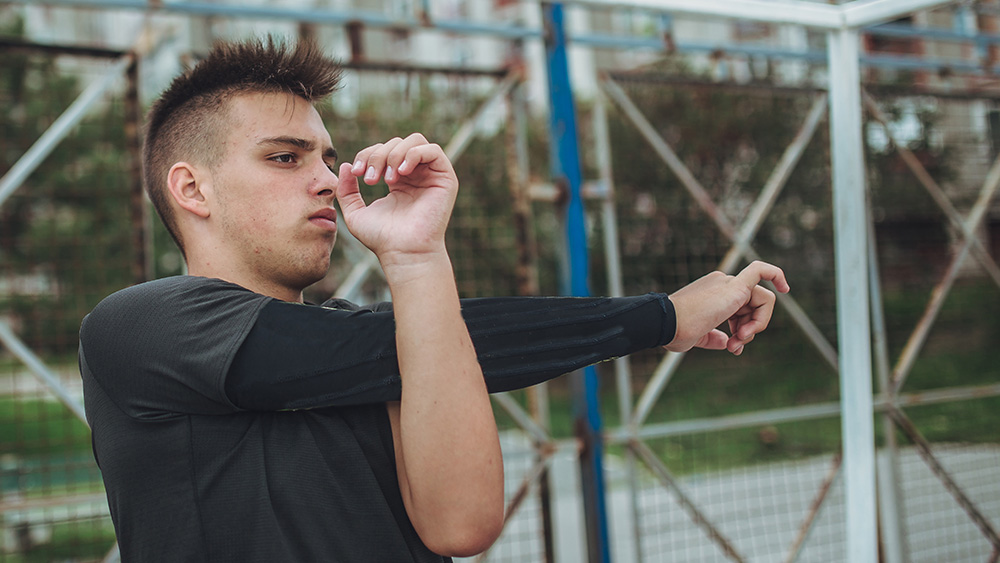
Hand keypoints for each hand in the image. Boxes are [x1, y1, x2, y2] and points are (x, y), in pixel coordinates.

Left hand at [336, 133, 457, 266]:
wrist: (403, 253)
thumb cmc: (382, 239)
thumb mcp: (355, 213)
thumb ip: (347, 190)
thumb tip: (345, 165)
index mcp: (398, 180)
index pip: (383, 150)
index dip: (367, 154)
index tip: (356, 172)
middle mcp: (416, 175)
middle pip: (397, 143)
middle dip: (378, 155)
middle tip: (370, 179)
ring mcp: (431, 175)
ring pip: (415, 141)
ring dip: (394, 154)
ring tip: (387, 178)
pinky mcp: (446, 179)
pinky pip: (433, 150)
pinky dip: (413, 154)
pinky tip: (401, 173)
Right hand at [665, 261, 789, 354]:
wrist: (667, 324)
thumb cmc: (675, 331)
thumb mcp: (697, 336)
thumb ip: (713, 337)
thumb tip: (726, 342)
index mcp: (712, 293)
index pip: (740, 309)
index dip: (742, 328)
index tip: (733, 344)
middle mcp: (721, 283)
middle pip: (753, 306)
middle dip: (750, 330)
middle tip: (735, 345)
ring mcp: (728, 283)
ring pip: (761, 300)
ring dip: (758, 324)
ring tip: (739, 338)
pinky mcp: (736, 287)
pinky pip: (762, 271)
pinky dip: (777, 275)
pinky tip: (786, 287)